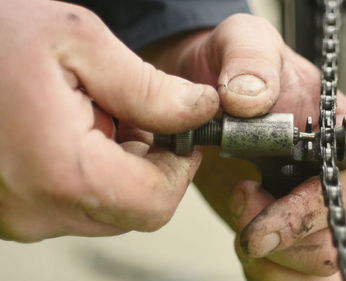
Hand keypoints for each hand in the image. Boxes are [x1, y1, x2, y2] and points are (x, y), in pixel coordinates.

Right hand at [0, 0, 218, 241]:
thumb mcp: (77, 41)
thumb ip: (148, 86)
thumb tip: (200, 112)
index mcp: (62, 172)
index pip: (156, 202)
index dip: (181, 168)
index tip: (183, 133)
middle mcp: (37, 210)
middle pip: (133, 210)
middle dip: (151, 166)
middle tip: (138, 116)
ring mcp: (18, 217)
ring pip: (106, 209)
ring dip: (119, 168)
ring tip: (97, 117)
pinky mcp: (9, 212)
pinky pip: (72, 205)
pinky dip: (89, 173)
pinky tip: (73, 132)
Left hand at [140, 14, 345, 279]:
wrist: (207, 88)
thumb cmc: (235, 66)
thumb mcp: (243, 41)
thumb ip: (252, 60)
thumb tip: (251, 100)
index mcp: (342, 142)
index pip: (340, 196)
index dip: (301, 211)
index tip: (253, 198)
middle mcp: (337, 183)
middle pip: (327, 245)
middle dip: (278, 236)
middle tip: (242, 198)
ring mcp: (313, 212)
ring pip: (314, 270)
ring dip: (273, 261)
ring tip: (244, 222)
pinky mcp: (289, 231)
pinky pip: (294, 275)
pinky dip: (270, 272)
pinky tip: (250, 245)